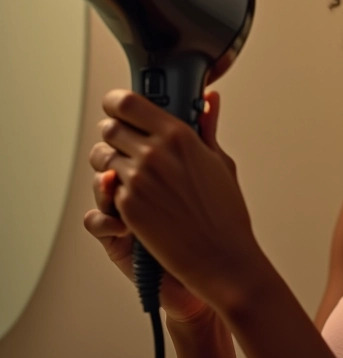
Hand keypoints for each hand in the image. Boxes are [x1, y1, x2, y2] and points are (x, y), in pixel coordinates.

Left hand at [84, 89, 258, 318]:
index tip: (120, 105)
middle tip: (129, 140)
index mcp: (178, 136)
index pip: (127, 102)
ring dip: (111, 160)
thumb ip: (207, 127)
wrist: (220, 257)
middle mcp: (153, 154)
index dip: (118, 102)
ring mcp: (136, 181)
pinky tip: (140, 196)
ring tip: (131, 169)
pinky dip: (118, 189)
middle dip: (115, 132)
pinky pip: (108, 188)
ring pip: (102, 157)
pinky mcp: (126, 208)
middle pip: (108, 127)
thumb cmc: (225, 212)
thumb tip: (209, 100)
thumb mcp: (220, 161)